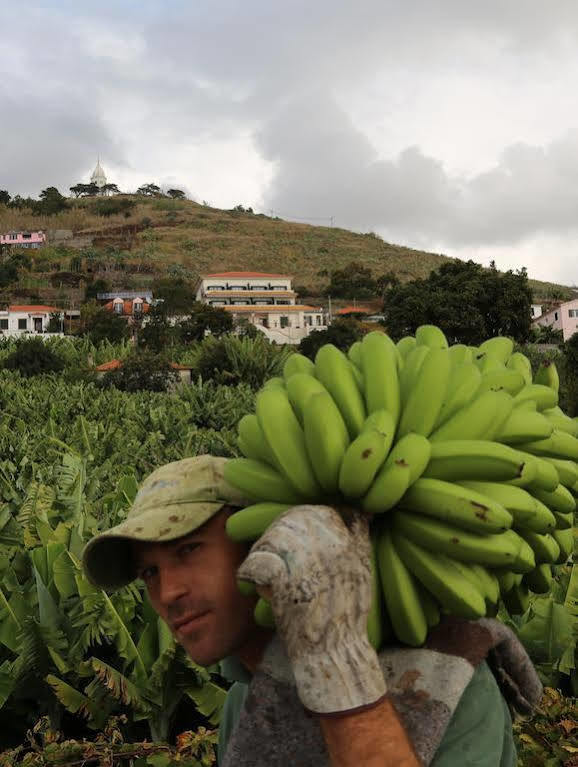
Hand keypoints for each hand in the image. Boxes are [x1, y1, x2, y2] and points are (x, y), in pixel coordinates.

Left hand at [237, 504, 385, 713]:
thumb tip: (359, 511)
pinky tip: (250, 581)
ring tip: (259, 567)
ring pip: (272, 538)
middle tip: (271, 550)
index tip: (293, 535)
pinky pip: (258, 563)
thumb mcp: (362, 569)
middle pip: (291, 521)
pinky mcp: (285, 583)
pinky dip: (249, 571)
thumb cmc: (347, 614)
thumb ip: (358, 537)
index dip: (300, 520)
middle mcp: (328, 546)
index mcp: (347, 541)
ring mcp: (306, 563)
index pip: (317, 512)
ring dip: (261, 550)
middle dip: (277, 532)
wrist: (337, 651)